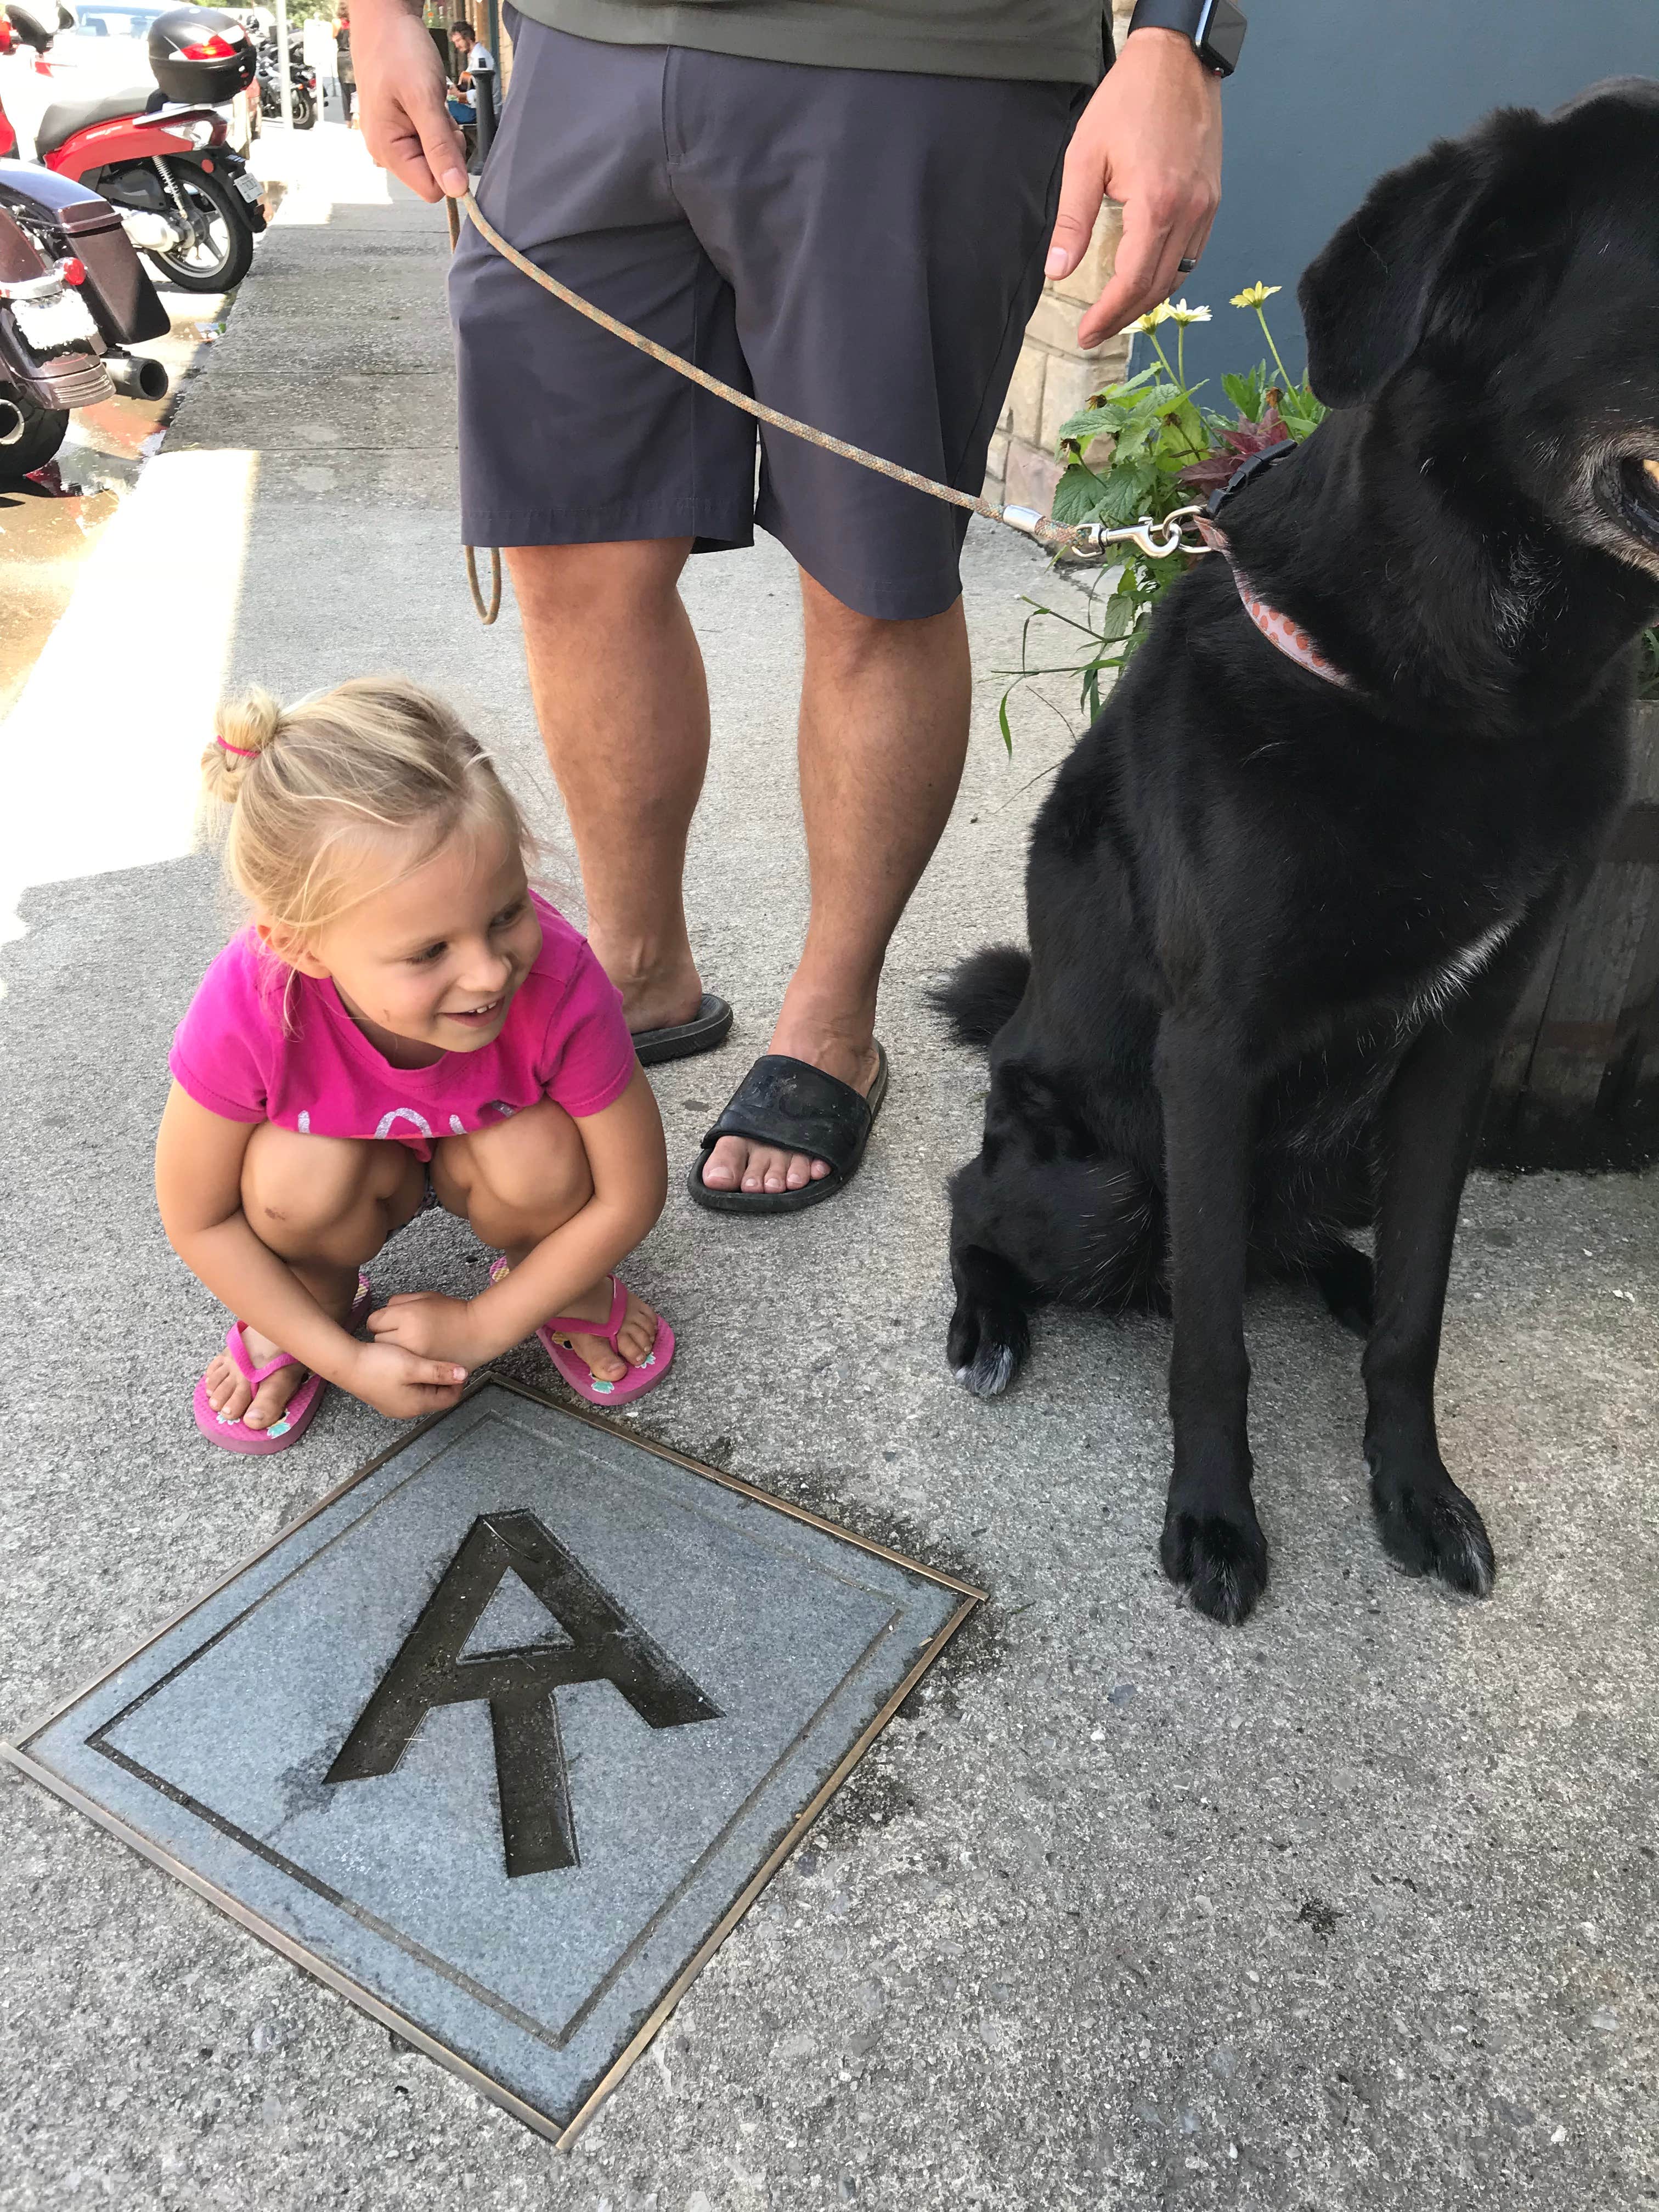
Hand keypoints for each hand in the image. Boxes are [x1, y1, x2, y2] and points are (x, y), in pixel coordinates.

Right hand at [346, 1339, 468, 1419]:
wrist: (345, 1364)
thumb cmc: (378, 1365)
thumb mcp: (413, 1366)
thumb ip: (439, 1371)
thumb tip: (464, 1374)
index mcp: (416, 1405)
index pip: (449, 1399)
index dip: (457, 1382)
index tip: (458, 1363)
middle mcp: (406, 1409)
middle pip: (436, 1397)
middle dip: (444, 1380)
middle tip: (446, 1359)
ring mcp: (394, 1404)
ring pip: (422, 1392)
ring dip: (429, 1378)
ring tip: (430, 1359)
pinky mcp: (384, 1396)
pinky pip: (409, 1389)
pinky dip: (415, 1378)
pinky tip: (411, 1362)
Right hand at [352, 0, 467, 202]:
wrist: (385, 20)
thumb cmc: (398, 50)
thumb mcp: (424, 98)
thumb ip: (440, 146)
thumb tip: (456, 190)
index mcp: (387, 150)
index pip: (431, 189)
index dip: (449, 168)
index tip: (449, 134)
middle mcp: (386, 152)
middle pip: (433, 174)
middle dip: (446, 148)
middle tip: (439, 113)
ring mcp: (393, 140)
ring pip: (434, 158)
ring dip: (443, 135)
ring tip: (431, 103)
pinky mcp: (400, 129)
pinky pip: (429, 141)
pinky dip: (437, 125)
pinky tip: (429, 102)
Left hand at [366, 1290, 485, 1366]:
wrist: (479, 1333)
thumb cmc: (454, 1313)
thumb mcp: (426, 1297)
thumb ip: (400, 1301)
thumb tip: (384, 1312)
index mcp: (407, 1316)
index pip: (374, 1321)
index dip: (383, 1320)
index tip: (392, 1322)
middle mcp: (408, 1338)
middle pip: (379, 1339)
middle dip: (388, 1335)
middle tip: (404, 1334)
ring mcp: (415, 1357)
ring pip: (390, 1356)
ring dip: (396, 1351)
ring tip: (411, 1346)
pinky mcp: (422, 1370)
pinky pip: (404, 1367)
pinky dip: (407, 1363)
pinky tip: (418, 1356)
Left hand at [1048, 28, 1222, 348]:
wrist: (1177, 61)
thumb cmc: (1129, 100)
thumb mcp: (1085, 157)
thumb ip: (1073, 219)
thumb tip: (1057, 271)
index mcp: (1156, 206)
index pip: (1132, 282)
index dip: (1107, 316)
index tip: (1085, 334)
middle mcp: (1188, 213)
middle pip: (1157, 288)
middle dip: (1124, 317)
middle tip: (1095, 332)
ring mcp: (1205, 207)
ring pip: (1178, 276)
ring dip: (1147, 301)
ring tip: (1116, 313)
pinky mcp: (1211, 199)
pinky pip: (1193, 254)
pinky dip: (1168, 275)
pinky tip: (1145, 279)